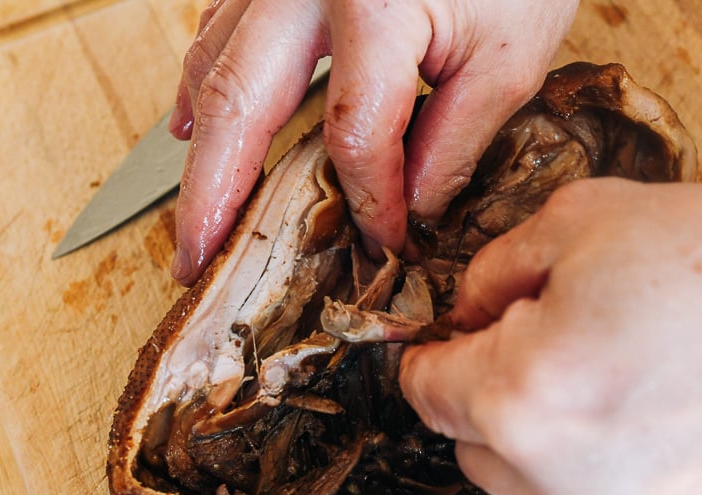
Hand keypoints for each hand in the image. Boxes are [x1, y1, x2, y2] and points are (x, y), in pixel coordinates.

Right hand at [169, 0, 578, 284]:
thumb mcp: (510, 57)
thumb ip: (454, 142)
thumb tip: (407, 211)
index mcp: (369, 6)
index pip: (354, 138)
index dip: (370, 203)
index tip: (384, 243)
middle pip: (240, 105)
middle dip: (211, 195)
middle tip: (194, 261)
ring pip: (213, 61)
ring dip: (199, 145)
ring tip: (192, 210)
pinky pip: (221, 25)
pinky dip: (205, 78)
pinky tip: (195, 122)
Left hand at [399, 180, 701, 494]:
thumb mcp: (583, 219)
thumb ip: (488, 272)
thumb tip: (459, 318)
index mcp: (521, 396)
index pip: (423, 386)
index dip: (440, 345)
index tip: (467, 326)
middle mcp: (545, 484)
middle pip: (465, 434)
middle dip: (492, 382)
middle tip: (568, 330)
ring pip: (509, 475)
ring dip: (532, 429)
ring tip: (616, 371)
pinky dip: (577, 463)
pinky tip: (643, 413)